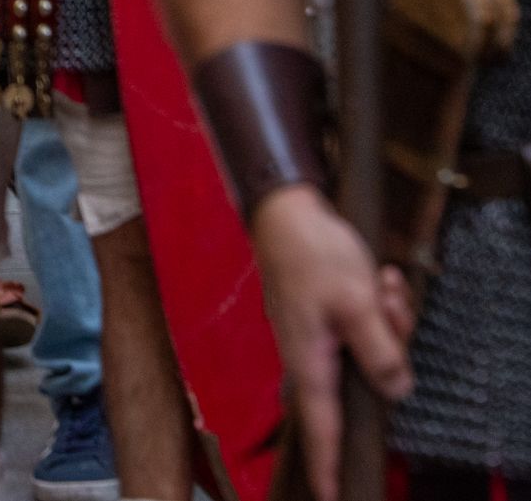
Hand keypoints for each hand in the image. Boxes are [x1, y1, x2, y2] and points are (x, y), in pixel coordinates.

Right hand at [250, 185, 414, 500]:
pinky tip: (378, 277)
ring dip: (388, 319)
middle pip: (363, 380)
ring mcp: (315, 334)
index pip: (321, 426)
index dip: (327, 464)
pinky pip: (362, 328)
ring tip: (384, 281)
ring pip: (369, 350)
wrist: (285, 210)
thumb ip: (380, 352)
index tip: (331, 495)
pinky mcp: (321, 316)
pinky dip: (377, 306)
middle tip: (390, 300)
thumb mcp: (358, 304)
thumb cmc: (314, 255)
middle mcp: (309, 353)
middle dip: (391, 346)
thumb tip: (396, 391)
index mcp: (310, 359)